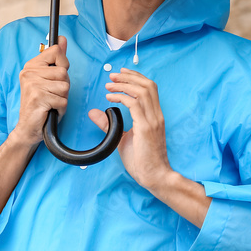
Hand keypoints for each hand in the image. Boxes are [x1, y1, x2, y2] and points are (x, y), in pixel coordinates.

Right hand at [10, 36, 69, 148]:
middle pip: (63, 71)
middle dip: (63, 86)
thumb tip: (62, 39)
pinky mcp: (38, 98)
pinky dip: (60, 109)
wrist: (28, 128)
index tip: (54, 77)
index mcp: (31, 66)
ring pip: (65, 86)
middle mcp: (29, 73)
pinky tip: (50, 110)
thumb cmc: (41, 103)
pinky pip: (63, 100)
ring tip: (51, 103)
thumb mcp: (48, 79)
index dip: (62, 65)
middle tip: (51, 95)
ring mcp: (32, 85)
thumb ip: (56, 59)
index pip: (56, 52)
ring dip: (62, 98)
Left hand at [89, 68, 172, 189]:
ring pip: (142, 91)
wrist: (154, 177)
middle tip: (112, 75)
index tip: (122, 74)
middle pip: (148, 85)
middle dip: (129, 76)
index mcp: (155, 116)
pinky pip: (134, 104)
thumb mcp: (122, 139)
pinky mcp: (146, 128)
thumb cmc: (142, 161)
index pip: (150, 88)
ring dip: (124, 84)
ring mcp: (153, 121)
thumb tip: (94, 112)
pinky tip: (110, 99)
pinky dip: (121, 97)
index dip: (136, 77)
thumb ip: (109, 124)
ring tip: (109, 85)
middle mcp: (156, 115)